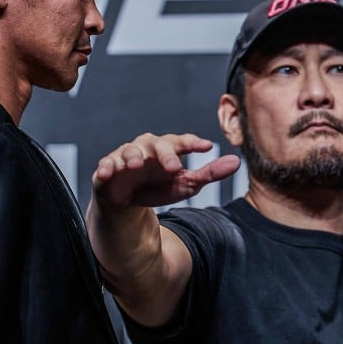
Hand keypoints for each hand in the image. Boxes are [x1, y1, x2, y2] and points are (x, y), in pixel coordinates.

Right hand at [92, 133, 240, 209]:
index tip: (207, 147)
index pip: (182, 141)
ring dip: (132, 156)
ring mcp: (125, 156)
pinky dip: (106, 168)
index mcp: (168, 148)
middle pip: (156, 144)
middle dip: (164, 154)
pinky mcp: (107, 169)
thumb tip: (236, 162)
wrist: (130, 201)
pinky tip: (107, 173)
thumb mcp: (186, 183)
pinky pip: (105, 166)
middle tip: (174, 167)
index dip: (193, 143)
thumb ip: (209, 173)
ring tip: (136, 165)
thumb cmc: (160, 186)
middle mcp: (146, 148)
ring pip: (129, 151)